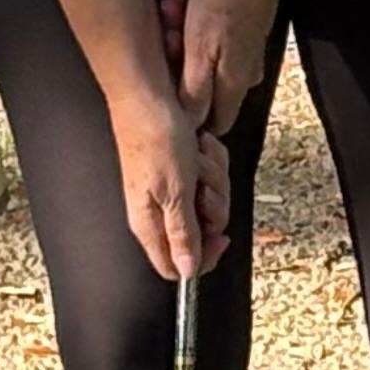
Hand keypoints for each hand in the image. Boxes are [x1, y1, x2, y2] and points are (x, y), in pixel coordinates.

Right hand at [109, 93, 231, 283]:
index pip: (177, 267)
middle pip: (203, 230)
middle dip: (213, 204)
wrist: (149, 96)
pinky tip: (200, 146)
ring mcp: (174, 188)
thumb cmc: (155, 139)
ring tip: (197, 158)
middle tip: (202, 183)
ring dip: (212, 176)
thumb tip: (186, 272)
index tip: (220, 236)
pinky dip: (210, 159)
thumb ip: (183, 234)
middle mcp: (160, 210)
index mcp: (150, 224)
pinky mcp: (184, 169)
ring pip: (211, 200)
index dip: (204, 258)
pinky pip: (211, 175)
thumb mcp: (175, 193)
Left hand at [175, 0, 286, 135]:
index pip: (215, 123)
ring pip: (205, 60)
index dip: (190, 115)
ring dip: (182, 37)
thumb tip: (190, 124)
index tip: (168, 86)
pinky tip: (183, 1)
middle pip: (205, 89)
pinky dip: (195, 26)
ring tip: (172, 8)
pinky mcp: (243, 34)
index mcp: (233, 84)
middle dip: (179, 63)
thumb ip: (195, 89)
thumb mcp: (199, 47)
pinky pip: (213, 40)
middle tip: (168, 33)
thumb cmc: (224, 1)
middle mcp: (243, 76)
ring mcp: (246, 54)